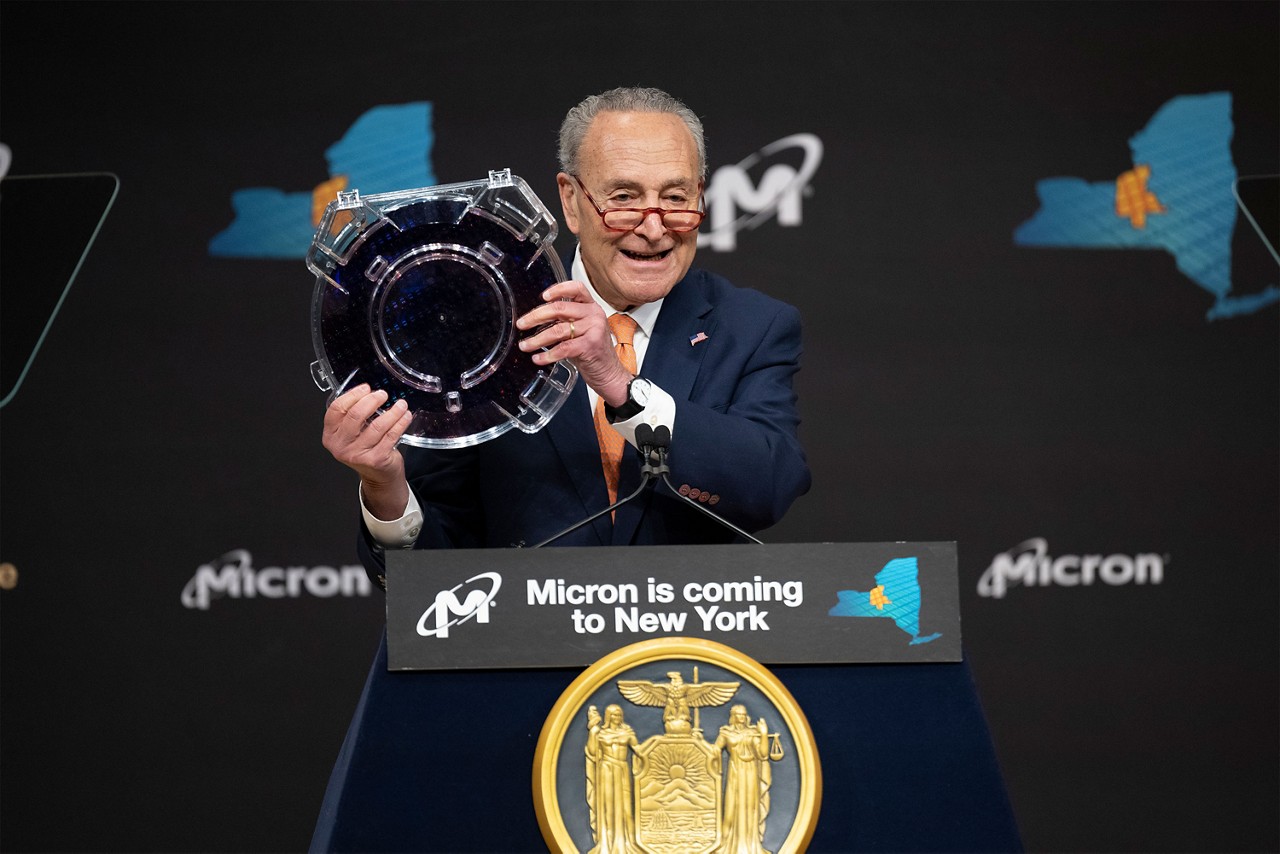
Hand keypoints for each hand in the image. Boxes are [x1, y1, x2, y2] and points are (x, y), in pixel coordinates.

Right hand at [321, 384, 412, 518]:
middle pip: (355, 415)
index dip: (352, 395)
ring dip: (392, 412)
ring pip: (377, 425)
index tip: (366, 388)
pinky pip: (390, 435)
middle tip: (382, 394)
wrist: (378, 476)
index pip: (336, 409)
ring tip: (401, 405)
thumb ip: (353, 415)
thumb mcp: (352, 433)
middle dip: (372, 400)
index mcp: (331, 435)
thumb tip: (368, 392)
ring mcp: (357, 454)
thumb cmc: (365, 450)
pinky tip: (405, 416)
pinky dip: (400, 423)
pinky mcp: (375, 459)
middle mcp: (341, 446)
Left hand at [515, 281, 631, 406]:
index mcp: (591, 307)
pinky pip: (562, 348)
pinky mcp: (590, 346)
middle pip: (559, 309)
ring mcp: (593, 329)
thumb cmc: (592, 352)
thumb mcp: (581, 330)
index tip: (542, 296)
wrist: (609, 373)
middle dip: (535, 317)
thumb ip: (565, 320)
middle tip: (521, 324)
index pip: (576, 288)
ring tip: (525, 345)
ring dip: (536, 339)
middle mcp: (594, 315)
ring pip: (557, 330)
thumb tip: (536, 317)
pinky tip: (538, 359)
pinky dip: (547, 355)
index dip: (558, 289)